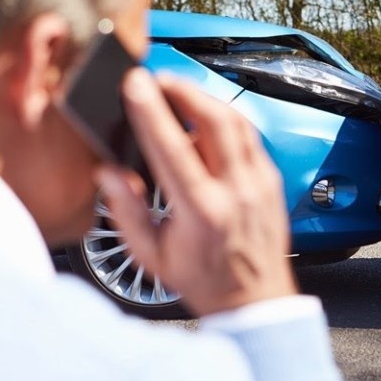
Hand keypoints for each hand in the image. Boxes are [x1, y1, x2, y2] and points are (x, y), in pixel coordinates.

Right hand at [95, 68, 297, 316]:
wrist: (255, 301)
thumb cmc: (205, 281)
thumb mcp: (152, 256)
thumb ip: (126, 212)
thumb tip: (108, 173)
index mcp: (202, 212)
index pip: (173, 147)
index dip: (151, 110)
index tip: (135, 84)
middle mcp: (236, 191)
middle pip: (214, 119)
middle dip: (183, 89)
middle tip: (158, 79)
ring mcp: (260, 183)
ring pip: (237, 121)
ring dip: (205, 98)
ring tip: (179, 92)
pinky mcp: (272, 180)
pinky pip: (250, 136)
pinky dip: (226, 119)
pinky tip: (206, 120)